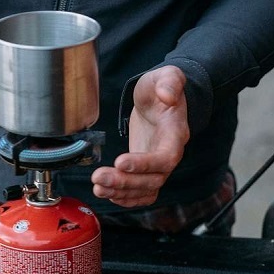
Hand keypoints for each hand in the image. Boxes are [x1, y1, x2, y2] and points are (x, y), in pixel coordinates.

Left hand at [91, 65, 189, 207]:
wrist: (160, 96)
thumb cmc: (163, 85)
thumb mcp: (167, 75)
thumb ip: (170, 82)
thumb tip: (167, 95)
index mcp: (176, 133)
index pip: (165, 158)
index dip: (144, 164)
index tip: (120, 161)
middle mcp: (170, 153)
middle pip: (153, 180)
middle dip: (125, 182)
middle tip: (99, 178)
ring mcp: (158, 163)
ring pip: (145, 189)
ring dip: (121, 192)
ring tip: (97, 187)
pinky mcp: (146, 167)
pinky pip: (141, 191)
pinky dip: (125, 197)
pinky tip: (107, 193)